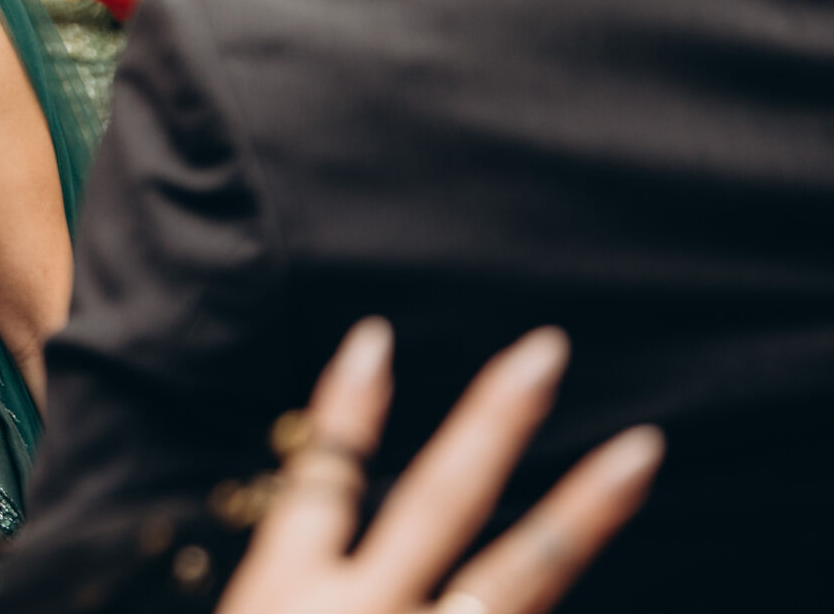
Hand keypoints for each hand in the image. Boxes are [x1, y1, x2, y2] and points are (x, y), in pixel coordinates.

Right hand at [218, 320, 662, 613]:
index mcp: (281, 595)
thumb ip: (282, 600)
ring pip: (518, 574)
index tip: (376, 337)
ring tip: (642, 452)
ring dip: (583, 512)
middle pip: (439, 499)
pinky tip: (608, 566)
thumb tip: (322, 563)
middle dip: (494, 421)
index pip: (319, 478)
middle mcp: (357, 613)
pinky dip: (563, 583)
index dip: (350, 406)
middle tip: (547, 352)